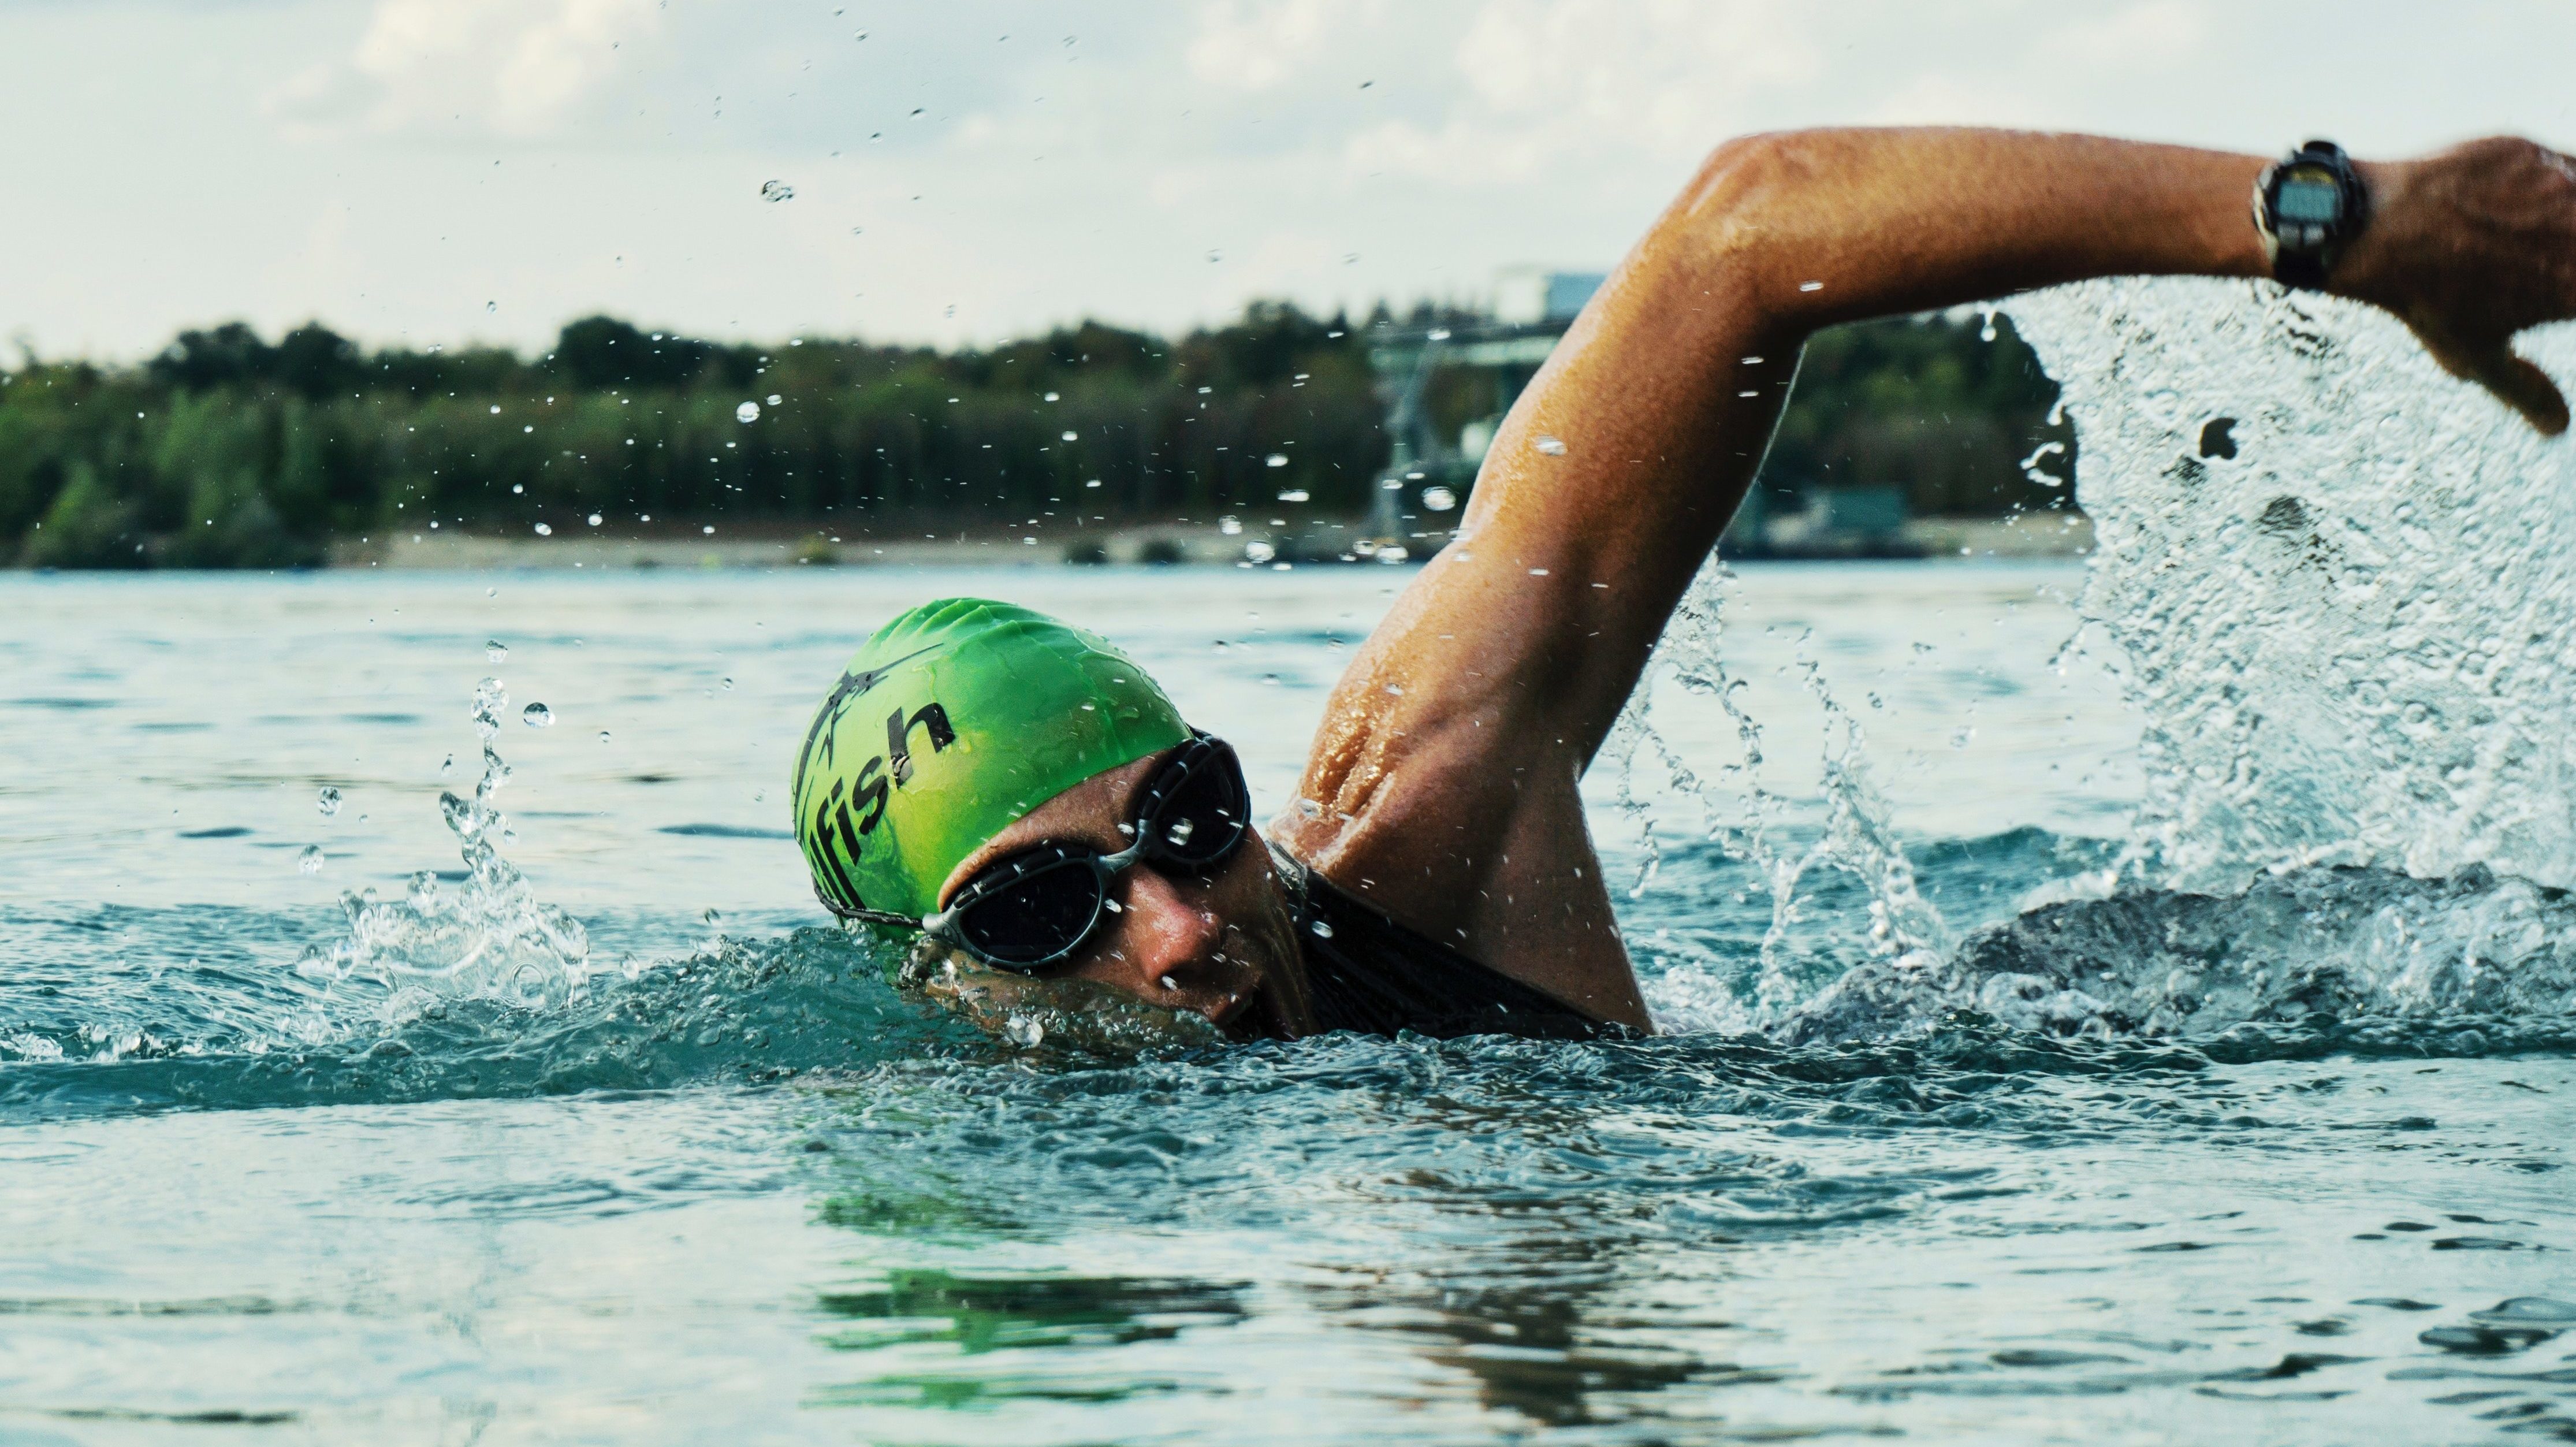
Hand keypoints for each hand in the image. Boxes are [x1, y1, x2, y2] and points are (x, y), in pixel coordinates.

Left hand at [2338, 137, 2575, 434]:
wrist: (2372, 232)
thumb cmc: (2425, 300)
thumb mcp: (2477, 356)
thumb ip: (2526, 390)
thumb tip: (2558, 426)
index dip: (2568, 293)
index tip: (2559, 294)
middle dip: (2565, 258)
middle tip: (2544, 268)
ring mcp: (2559, 181)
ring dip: (2560, 221)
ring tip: (2519, 242)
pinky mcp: (2531, 149)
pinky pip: (2560, 164)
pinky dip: (2551, 185)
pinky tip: (2511, 207)